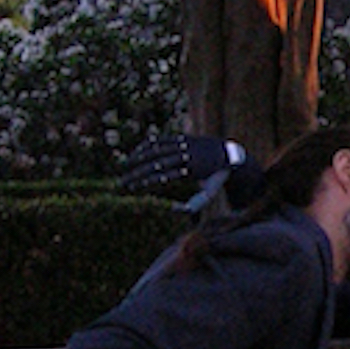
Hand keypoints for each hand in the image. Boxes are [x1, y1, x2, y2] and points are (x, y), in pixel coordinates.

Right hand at [119, 133, 239, 197]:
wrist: (227, 154)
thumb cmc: (214, 178)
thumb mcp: (210, 194)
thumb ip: (196, 205)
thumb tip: (180, 210)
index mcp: (191, 170)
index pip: (164, 177)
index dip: (147, 183)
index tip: (133, 189)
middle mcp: (186, 155)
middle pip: (156, 164)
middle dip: (137, 173)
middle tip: (122, 181)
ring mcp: (183, 144)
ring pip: (156, 149)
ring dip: (138, 157)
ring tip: (124, 166)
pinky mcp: (181, 137)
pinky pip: (160, 140)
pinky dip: (146, 145)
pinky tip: (135, 153)